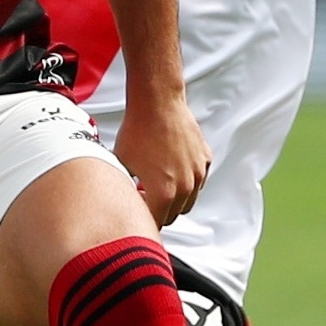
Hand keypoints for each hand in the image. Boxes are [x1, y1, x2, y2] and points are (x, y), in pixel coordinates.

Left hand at [114, 92, 210, 227]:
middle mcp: (185, 187)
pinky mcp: (204, 160)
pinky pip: (197, 182)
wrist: (157, 102)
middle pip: (172, 216)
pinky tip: (170, 169)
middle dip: (158, 211)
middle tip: (143, 198)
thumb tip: (122, 201)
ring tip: (157, 184)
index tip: (135, 213)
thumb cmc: (139, 129)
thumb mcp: (121, 166)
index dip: (141, 219)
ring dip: (174, 200)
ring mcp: (197, 173)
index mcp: (164, 193)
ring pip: (187, 202)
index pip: (154, 223)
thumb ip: (125, 190)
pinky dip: (185, 182)